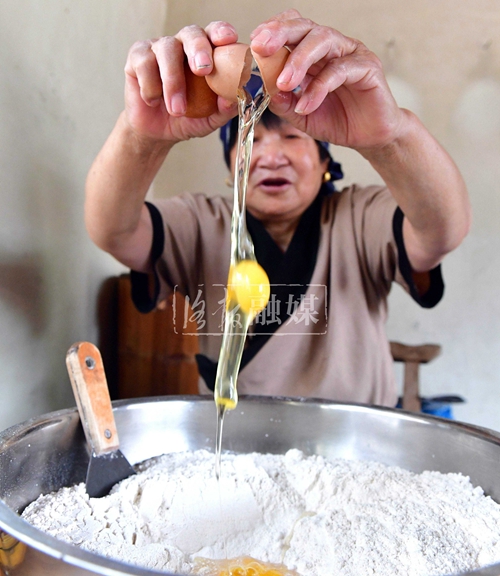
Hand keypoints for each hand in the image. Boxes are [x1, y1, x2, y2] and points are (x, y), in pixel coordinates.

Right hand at [123, 21, 238, 143]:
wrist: (157, 133)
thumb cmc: (187, 120)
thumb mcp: (210, 119)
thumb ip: (224, 109)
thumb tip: (235, 99)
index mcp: (205, 54)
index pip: (215, 34)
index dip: (221, 32)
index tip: (228, 40)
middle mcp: (183, 45)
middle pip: (191, 33)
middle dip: (198, 48)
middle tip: (203, 70)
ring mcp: (158, 48)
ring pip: (166, 50)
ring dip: (173, 82)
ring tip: (177, 110)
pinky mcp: (137, 57)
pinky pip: (144, 63)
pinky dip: (151, 87)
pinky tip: (153, 101)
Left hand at [250, 10, 404, 149]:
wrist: (370, 136)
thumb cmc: (338, 120)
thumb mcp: (302, 116)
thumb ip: (284, 104)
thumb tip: (266, 89)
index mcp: (314, 54)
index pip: (293, 29)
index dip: (273, 31)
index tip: (253, 45)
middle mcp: (333, 47)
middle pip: (305, 27)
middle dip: (281, 33)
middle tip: (261, 48)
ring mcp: (351, 54)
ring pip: (323, 40)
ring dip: (299, 60)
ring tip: (284, 83)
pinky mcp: (368, 67)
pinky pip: (340, 70)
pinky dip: (319, 88)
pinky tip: (307, 105)